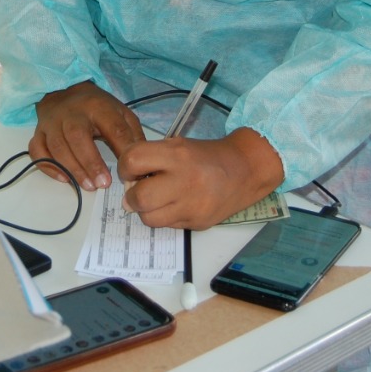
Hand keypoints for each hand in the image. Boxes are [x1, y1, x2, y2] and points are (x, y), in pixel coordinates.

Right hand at [30, 81, 144, 191]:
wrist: (64, 92)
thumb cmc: (97, 108)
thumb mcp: (120, 113)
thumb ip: (132, 135)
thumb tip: (141, 164)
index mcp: (98, 105)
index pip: (111, 126)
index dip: (119, 149)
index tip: (126, 172)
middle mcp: (71, 112)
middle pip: (77, 136)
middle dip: (90, 162)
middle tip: (102, 184)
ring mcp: (51, 122)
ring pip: (57, 146)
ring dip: (72, 168)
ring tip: (88, 186)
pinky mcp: (38, 132)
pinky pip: (37, 150)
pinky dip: (48, 166)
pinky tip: (64, 178)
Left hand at [117, 128, 284, 229]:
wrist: (245, 170)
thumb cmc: (205, 156)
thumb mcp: (178, 145)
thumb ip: (152, 159)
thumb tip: (128, 183)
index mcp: (177, 155)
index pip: (133, 161)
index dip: (125, 167)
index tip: (131, 170)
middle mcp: (184, 181)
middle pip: (139, 197)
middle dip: (132, 195)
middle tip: (138, 190)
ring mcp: (192, 205)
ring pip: (150, 218)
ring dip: (146, 210)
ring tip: (155, 200)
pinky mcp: (198, 223)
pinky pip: (168, 226)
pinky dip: (165, 217)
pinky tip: (174, 205)